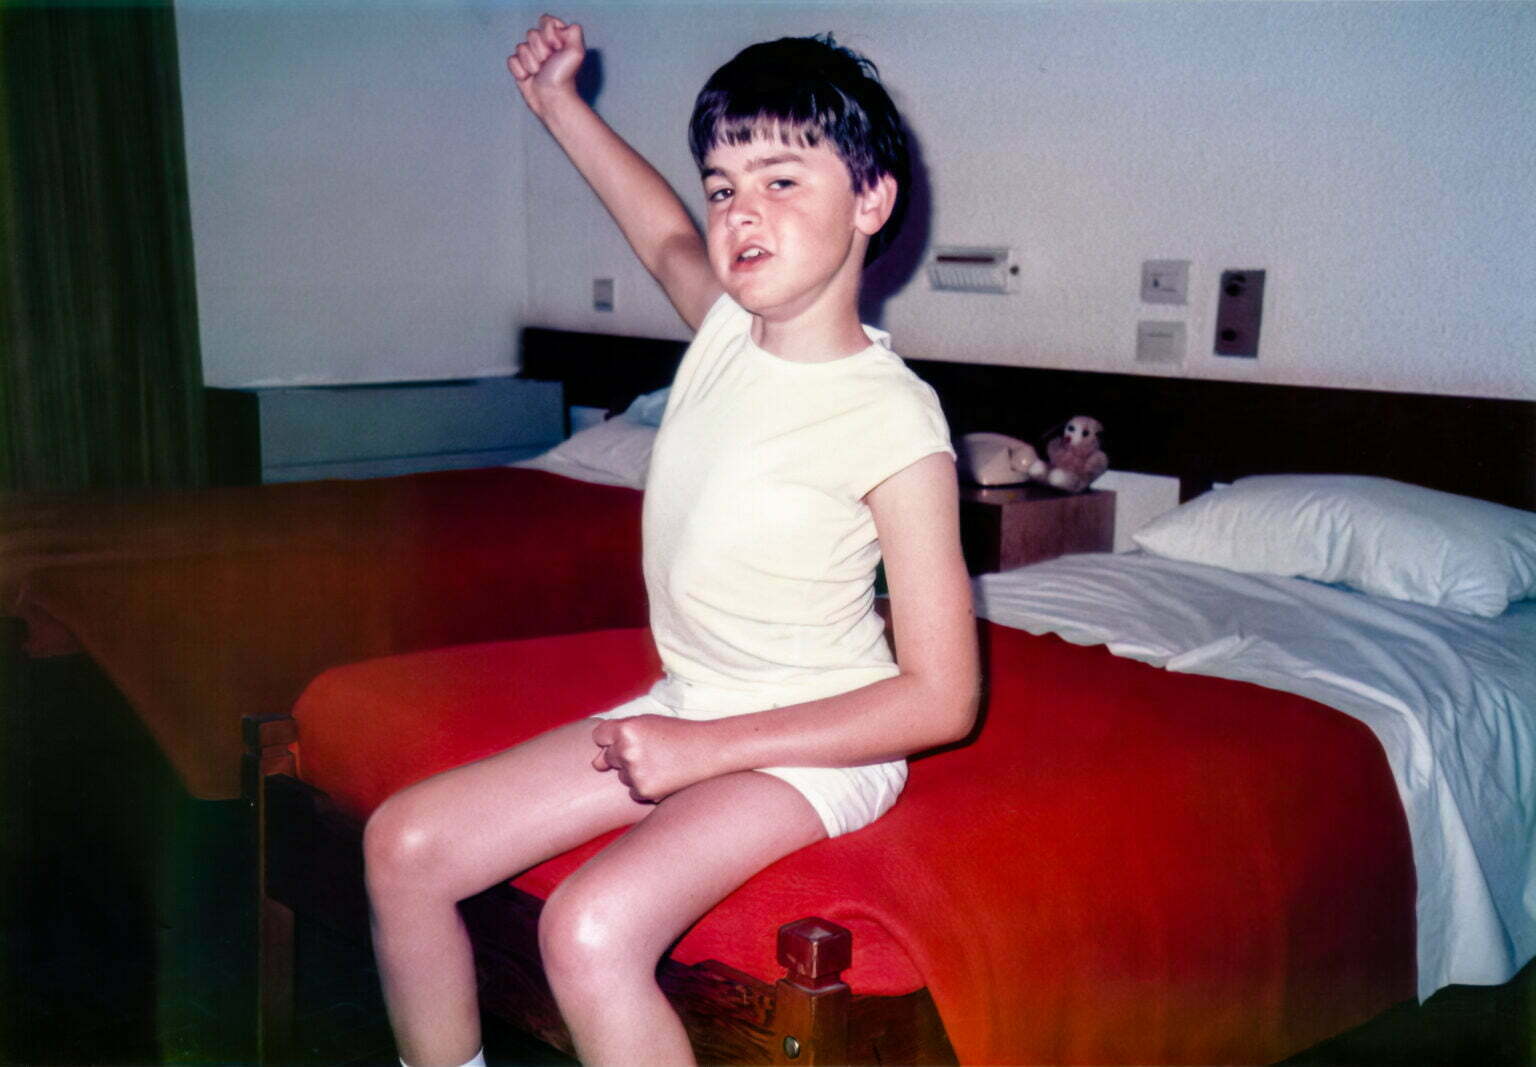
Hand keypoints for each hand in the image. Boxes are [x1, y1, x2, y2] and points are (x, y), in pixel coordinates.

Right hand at [507, 14, 584, 119]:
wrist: (552, 99)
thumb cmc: (564, 77)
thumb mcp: (576, 52)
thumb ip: (573, 32)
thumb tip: (559, 27)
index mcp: (557, 38)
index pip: (546, 21)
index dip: (549, 35)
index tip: (557, 49)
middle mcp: (544, 45)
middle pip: (531, 34)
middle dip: (540, 50)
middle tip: (549, 64)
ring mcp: (530, 56)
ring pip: (520, 47)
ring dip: (531, 63)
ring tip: (540, 73)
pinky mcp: (520, 67)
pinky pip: (511, 60)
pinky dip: (520, 71)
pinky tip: (530, 78)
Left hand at [591, 715, 713, 802]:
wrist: (710, 750)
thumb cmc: (678, 734)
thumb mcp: (648, 724)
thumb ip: (619, 736)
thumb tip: (595, 764)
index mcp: (626, 728)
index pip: (599, 736)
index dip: (612, 738)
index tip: (629, 739)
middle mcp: (626, 749)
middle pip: (609, 757)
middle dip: (625, 755)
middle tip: (653, 750)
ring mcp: (634, 772)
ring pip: (621, 776)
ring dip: (636, 772)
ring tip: (662, 762)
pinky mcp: (644, 790)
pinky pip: (633, 792)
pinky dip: (646, 787)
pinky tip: (665, 776)